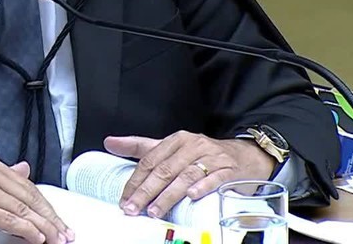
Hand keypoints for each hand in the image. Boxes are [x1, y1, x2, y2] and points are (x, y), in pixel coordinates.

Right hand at [0, 158, 73, 243]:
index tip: (60, 222)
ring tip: (54, 240)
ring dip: (43, 228)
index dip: (47, 206)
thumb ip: (2, 179)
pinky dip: (27, 231)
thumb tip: (24, 169)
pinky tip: (37, 238)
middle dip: (50, 219)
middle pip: (29, 197)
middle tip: (64, 233)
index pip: (28, 186)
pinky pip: (9, 220)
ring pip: (22, 210)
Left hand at [105, 132, 275, 218]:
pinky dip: (202, 186)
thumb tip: (109, 142)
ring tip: (155, 210)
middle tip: (134, 208)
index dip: (136, 181)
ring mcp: (211, 157)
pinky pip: (214, 178)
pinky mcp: (228, 169)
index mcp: (176, 140)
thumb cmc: (201, 154)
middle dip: (147, 191)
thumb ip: (140, 147)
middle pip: (165, 169)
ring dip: (169, 194)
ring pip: (186, 175)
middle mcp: (192, 145)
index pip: (150, 160)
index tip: (125, 198)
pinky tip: (191, 196)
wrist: (243, 156)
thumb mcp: (170, 148)